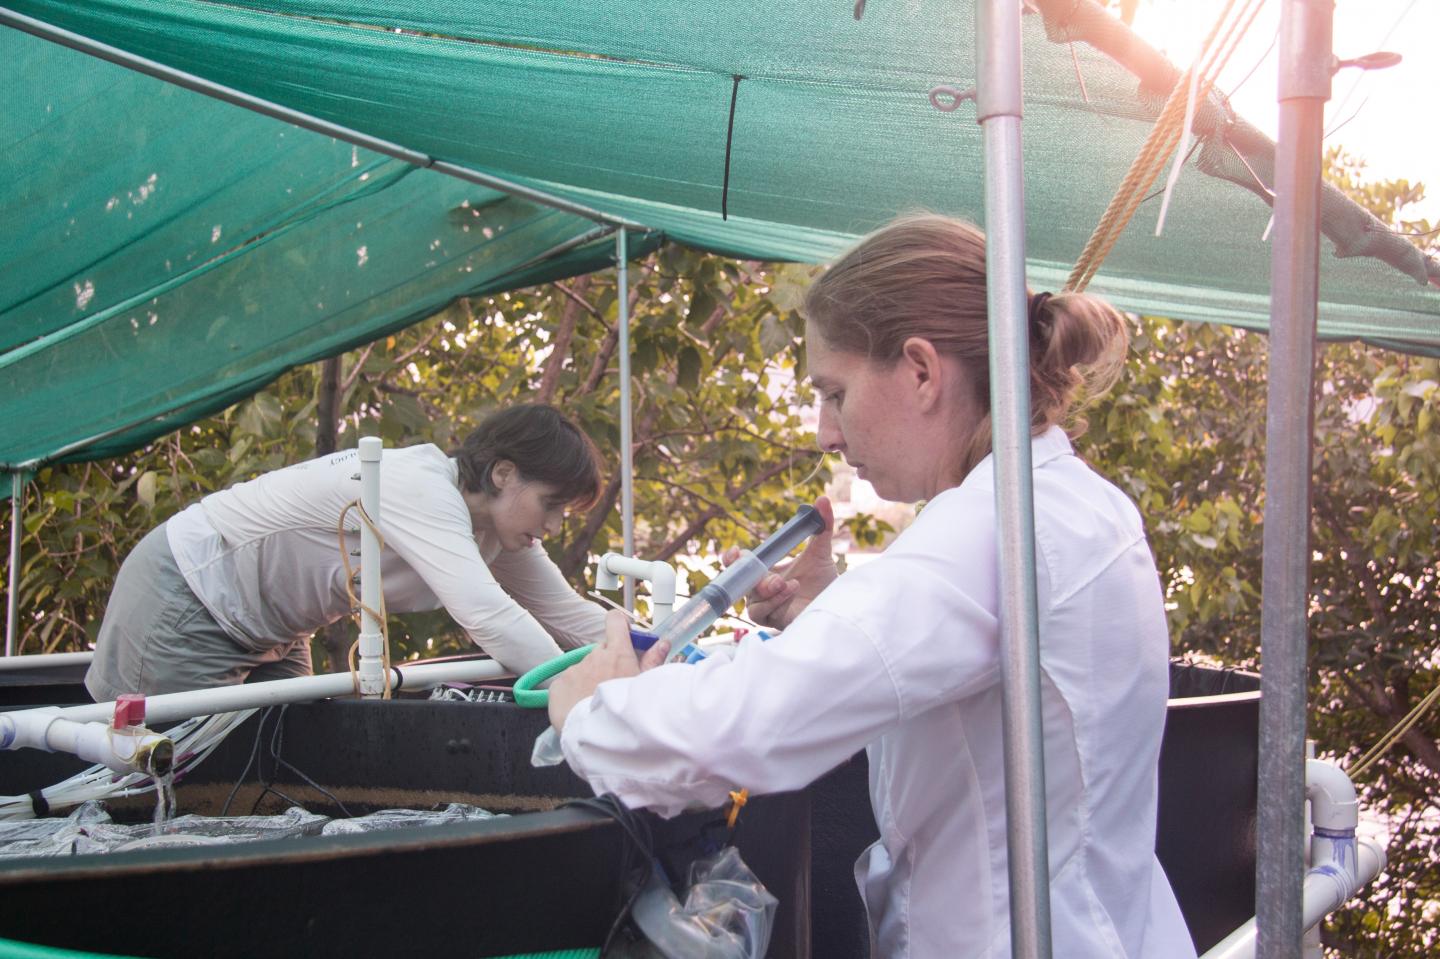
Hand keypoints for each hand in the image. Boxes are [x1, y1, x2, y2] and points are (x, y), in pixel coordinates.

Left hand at [549, 610, 669, 732]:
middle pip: (602, 651)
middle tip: (616, 683)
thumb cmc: (625, 714)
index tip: (625, 636)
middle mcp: (595, 656)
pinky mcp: (559, 684)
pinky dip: (574, 692)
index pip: (616, 621)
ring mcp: (575, 669)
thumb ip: (653, 661)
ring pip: (586, 668)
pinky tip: (582, 707)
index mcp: (618, 653)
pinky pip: (568, 682)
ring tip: (598, 702)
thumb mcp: (645, 686)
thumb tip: (662, 643)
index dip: (620, 626)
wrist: (596, 737)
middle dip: (609, 662)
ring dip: (592, 679)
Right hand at [723, 496, 837, 629]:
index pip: (740, 565)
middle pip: (740, 583)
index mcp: (765, 572)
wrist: (839, 605)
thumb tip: (822, 499)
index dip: (732, 558)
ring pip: (751, 600)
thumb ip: (821, 526)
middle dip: (748, 574)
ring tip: (787, 582)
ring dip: (766, 589)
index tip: (736, 551)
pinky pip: (762, 613)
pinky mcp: (773, 622)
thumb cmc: (825, 581)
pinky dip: (774, 600)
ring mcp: (766, 608)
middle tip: (758, 565)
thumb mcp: (821, 551)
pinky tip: (791, 589)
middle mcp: (761, 591)